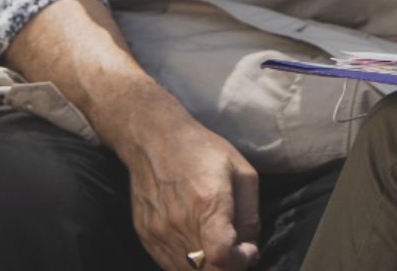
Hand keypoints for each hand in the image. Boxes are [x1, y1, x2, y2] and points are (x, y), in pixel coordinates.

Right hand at [114, 96, 259, 270]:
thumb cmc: (202, 150)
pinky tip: (198, 245)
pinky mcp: (146, 236)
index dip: (241, 262)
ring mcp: (159, 232)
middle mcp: (179, 223)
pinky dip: (189, 264)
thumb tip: (249, 243)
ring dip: (209, 267)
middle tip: (237, 250)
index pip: (222, 256)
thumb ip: (250, 213)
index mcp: (207, 204)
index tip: (248, 249)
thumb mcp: (241, 171)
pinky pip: (170, 265)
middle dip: (229, 267)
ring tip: (218, 245)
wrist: (154, 139)